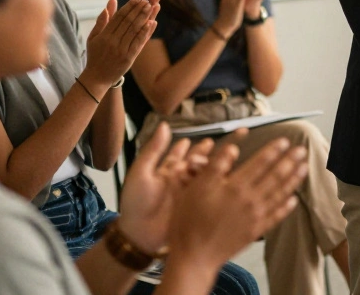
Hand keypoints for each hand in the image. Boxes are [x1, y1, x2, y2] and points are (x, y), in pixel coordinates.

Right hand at [81, 0, 161, 91]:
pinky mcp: (129, 57)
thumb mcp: (94, 37)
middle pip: (128, 21)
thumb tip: (111, 2)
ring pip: (134, 30)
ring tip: (151, 6)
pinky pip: (138, 42)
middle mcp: (112, 41)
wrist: (98, 77)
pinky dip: (145, 32)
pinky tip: (152, 23)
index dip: (129, 5)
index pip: (118, 17)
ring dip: (143, 17)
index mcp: (104, 35)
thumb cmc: (96, 55)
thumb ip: (102, 20)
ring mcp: (121, 49)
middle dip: (138, 8)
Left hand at [114, 122, 210, 253]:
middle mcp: (180, 179)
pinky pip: (209, 190)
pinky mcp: (197, 205)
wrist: (138, 235)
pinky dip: (216, 181)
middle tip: (220, 143)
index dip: (192, 145)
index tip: (206, 136)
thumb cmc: (135, 203)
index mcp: (167, 171)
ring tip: (222, 155)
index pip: (182, 153)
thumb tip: (165, 124)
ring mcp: (190, 192)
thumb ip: (154, 150)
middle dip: (208, 152)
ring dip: (212, 164)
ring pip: (204, 174)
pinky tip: (224, 173)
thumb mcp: (141, 172)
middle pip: (197, 162)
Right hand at [166, 135, 307, 268]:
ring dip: (293, 179)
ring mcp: (255, 216)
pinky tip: (294, 200)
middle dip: (290, 161)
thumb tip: (233, 148)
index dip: (273, 150)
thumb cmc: (190, 220)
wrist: (194, 255)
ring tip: (305, 168)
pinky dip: (286, 207)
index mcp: (236, 186)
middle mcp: (250, 200)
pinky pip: (276, 216)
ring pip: (279, 194)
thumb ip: (216, 166)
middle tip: (302, 150)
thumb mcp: (197, 187)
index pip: (260, 163)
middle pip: (275, 176)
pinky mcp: (255, 231)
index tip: (285, 141)